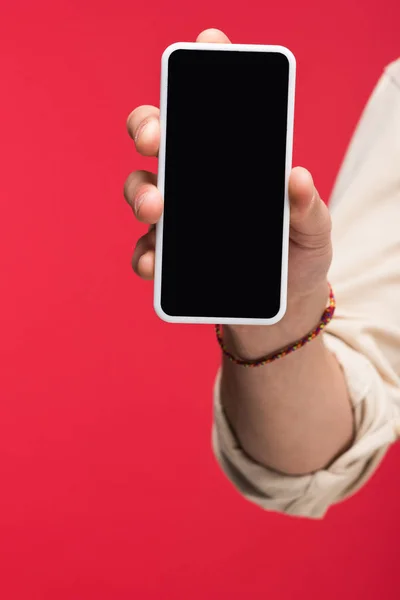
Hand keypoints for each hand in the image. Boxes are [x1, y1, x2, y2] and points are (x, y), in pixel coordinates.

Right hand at [124, 28, 331, 355]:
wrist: (281, 312)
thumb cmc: (298, 262)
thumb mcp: (314, 234)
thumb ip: (309, 210)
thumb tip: (297, 178)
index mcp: (233, 166)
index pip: (214, 112)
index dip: (209, 72)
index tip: (209, 45)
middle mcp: (198, 184)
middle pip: (161, 139)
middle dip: (151, 127)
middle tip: (157, 138)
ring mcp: (179, 220)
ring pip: (142, 189)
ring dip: (140, 192)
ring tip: (156, 206)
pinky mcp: (170, 259)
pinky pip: (146, 250)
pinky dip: (144, 255)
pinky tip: (153, 263)